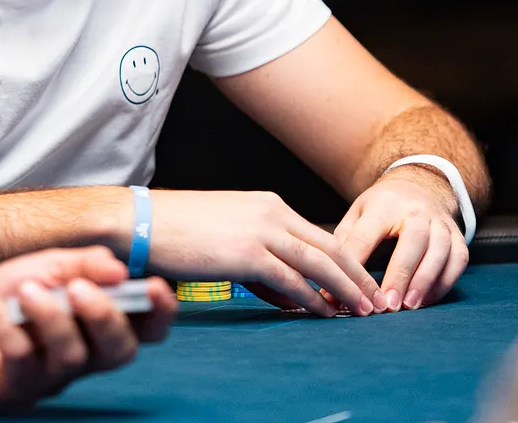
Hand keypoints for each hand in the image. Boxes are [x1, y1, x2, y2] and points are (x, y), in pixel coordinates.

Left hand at [0, 246, 173, 405]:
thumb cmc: (9, 297)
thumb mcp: (47, 267)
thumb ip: (84, 264)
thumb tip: (120, 270)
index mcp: (99, 324)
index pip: (146, 328)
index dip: (160, 313)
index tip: (155, 287)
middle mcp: (84, 355)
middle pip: (118, 351)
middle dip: (106, 317)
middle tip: (79, 289)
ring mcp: (50, 374)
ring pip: (71, 356)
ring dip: (52, 317)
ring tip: (27, 290)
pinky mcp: (14, 385)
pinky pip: (18, 356)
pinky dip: (2, 322)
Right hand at [148, 190, 384, 316]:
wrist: (141, 221)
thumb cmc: (177, 231)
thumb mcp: (229, 234)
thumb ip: (262, 259)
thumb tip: (289, 294)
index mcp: (268, 204)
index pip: (320, 234)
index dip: (347, 261)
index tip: (362, 283)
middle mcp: (272, 212)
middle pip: (331, 245)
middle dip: (358, 276)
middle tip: (375, 300)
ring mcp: (261, 230)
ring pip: (320, 262)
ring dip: (346, 289)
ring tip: (363, 311)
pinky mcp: (247, 253)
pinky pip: (292, 279)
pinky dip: (313, 298)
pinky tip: (325, 313)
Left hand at [334, 166, 467, 311]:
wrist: (420, 185)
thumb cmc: (382, 208)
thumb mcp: (358, 214)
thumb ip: (344, 246)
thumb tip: (326, 287)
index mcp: (384, 204)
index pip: (367, 235)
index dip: (355, 264)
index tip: (345, 292)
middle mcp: (416, 210)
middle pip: (414, 239)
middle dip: (402, 273)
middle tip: (388, 304)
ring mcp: (440, 223)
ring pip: (440, 250)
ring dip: (425, 281)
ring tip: (408, 307)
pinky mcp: (457, 236)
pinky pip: (457, 260)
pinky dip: (444, 283)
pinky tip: (427, 301)